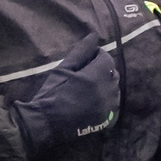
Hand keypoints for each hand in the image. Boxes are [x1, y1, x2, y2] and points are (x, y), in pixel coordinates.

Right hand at [11, 33, 118, 155]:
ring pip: (114, 90)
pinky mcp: (107, 120)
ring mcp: (109, 108)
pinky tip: (93, 102)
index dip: (97, 56)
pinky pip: (113, 105)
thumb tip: (94, 35)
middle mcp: (107, 91)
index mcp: (97, 76)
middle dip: (102, 70)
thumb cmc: (52, 94)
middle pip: (113, 73)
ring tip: (89, 88)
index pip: (106, 58)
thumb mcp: (63, 69)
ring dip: (105, 85)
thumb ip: (81, 51)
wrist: (46, 124)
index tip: (85, 60)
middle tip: (86, 73)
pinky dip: (106, 101)